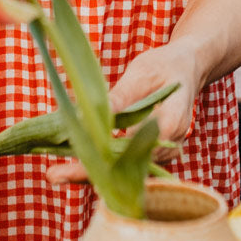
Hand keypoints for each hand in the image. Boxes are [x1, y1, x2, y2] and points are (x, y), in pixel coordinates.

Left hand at [46, 39, 200, 185]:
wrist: (186, 68)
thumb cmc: (164, 65)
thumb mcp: (141, 72)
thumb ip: (120, 97)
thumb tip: (89, 115)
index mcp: (172, 123)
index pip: (133, 151)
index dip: (102, 161)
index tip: (73, 165)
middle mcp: (170, 146)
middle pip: (126, 169)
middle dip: (89, 174)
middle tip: (53, 175)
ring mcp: (163, 153)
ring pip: (125, 171)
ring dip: (93, 171)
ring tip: (57, 173)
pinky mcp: (153, 153)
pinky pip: (126, 164)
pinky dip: (102, 163)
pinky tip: (74, 162)